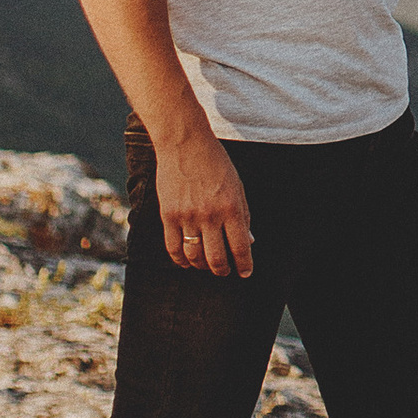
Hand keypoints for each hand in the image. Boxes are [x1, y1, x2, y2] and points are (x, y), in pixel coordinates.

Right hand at [153, 128, 253, 275]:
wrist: (185, 144)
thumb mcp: (237, 186)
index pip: (241, 246)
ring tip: (207, 266)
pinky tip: (187, 262)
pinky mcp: (169, 216)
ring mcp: (187, 217)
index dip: (244, 265)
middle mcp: (210, 215)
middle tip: (225, 272)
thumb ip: (243, 214)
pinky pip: (173, 248)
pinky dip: (181, 260)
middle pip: (217, 258)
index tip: (245, 273)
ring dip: (202, 266)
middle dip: (223, 270)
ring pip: (195, 256)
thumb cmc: (216, 163)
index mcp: (231, 208)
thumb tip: (248, 241)